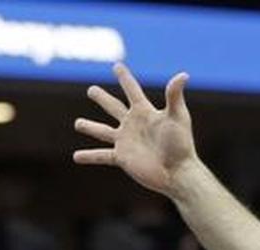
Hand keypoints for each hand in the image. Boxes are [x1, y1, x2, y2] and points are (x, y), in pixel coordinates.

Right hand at [74, 62, 196, 196]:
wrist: (177, 173)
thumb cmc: (180, 145)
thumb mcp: (178, 117)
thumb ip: (174, 96)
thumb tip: (183, 74)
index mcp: (145, 112)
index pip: (132, 90)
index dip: (124, 78)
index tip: (116, 66)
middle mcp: (133, 125)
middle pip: (114, 107)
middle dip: (102, 98)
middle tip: (91, 89)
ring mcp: (126, 141)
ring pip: (103, 131)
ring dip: (90, 127)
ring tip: (77, 123)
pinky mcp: (122, 158)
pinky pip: (102, 156)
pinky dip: (89, 156)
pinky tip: (76, 157)